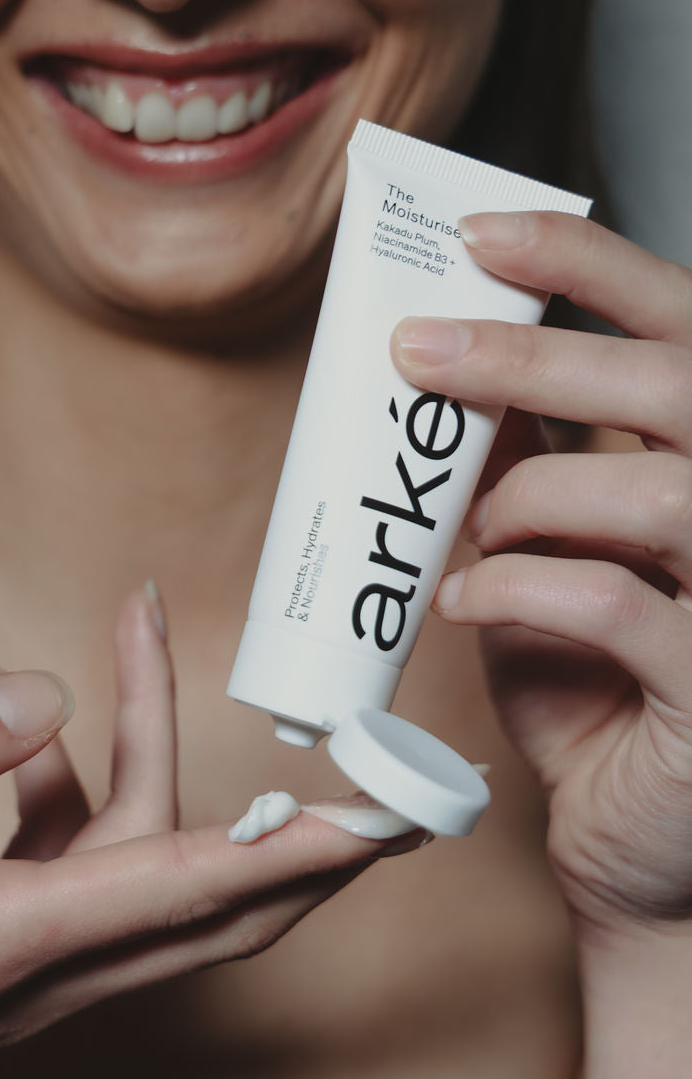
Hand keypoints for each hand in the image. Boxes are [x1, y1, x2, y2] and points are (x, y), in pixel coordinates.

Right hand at [0, 588, 416, 1078]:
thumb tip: (46, 692)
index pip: (183, 893)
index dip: (297, 852)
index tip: (387, 823)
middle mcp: (25, 976)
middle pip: (202, 893)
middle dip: (297, 825)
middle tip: (370, 756)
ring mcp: (11, 977)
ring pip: (138, 867)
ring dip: (150, 749)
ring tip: (133, 625)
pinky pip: (76, 875)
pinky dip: (79, 796)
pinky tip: (36, 741)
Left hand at [390, 211, 691, 940]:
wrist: (636, 844)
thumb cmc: (598, 689)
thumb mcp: (557, 554)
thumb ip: (535, 463)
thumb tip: (459, 361)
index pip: (684, 328)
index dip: (591, 267)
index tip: (482, 233)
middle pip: (677, 386)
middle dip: (531, 356)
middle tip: (414, 349)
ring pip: (660, 488)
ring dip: (530, 496)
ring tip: (467, 534)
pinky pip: (620, 604)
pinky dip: (522, 590)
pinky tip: (468, 601)